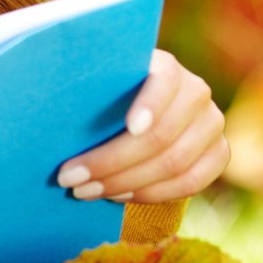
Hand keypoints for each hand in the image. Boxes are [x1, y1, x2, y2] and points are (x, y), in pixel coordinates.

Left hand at [54, 49, 227, 204]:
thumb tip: (44, 99)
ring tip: (86, 192)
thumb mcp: (99, 83)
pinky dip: (152, 194)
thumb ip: (89, 89)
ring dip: (125, 184)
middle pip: (162, 136)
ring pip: (175, 164)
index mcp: (166, 66)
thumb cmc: (105, 95)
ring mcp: (211, 123)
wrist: (138, 107)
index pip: (163, 81)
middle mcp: (196, 91)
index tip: (129, 127)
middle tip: (71, 179)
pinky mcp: (218, 153)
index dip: (150, 105)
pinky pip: (191, 183)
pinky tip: (119, 196)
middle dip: (112, 162)